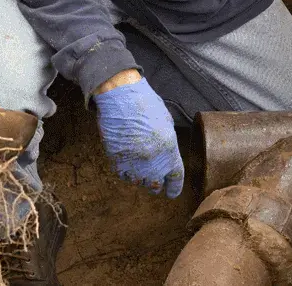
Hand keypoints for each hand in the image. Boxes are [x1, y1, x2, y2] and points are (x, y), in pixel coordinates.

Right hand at [92, 77, 183, 198]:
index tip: (171, 193)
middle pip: (155, 185)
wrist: (121, 98)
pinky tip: (127, 162)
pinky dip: (126, 172)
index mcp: (169, 151)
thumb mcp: (166, 123)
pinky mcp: (117, 161)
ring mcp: (134, 163)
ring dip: (140, 177)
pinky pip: (123, 175)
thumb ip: (168, 143)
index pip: (175, 179)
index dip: (174, 189)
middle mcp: (153, 162)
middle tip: (154, 180)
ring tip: (139, 166)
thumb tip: (166, 155)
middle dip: (156, 184)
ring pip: (138, 182)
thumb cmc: (146, 105)